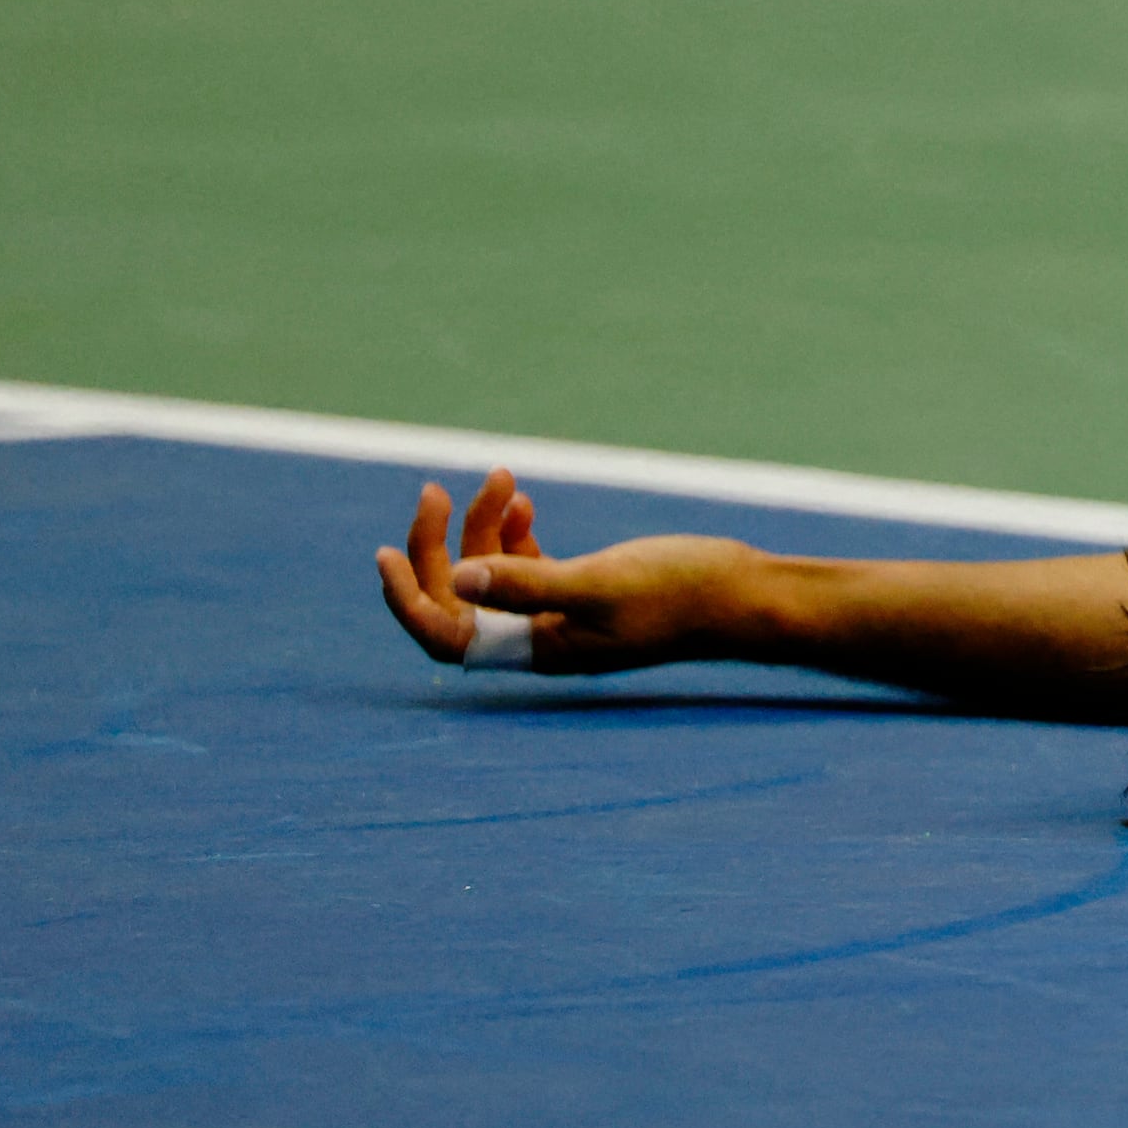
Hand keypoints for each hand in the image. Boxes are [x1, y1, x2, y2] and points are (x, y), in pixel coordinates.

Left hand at [374, 467, 766, 676]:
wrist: (744, 594)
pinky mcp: (580, 590)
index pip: (445, 634)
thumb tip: (462, 578)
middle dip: (438, 544)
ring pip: (489, 572)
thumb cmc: (682, 593)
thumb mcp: (601, 584)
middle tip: (434, 490)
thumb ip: (528, 584)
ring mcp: (557, 613)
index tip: (384, 553)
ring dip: (480, 525)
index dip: (406, 599)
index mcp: (534, 649)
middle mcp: (536, 637)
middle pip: (458, 596)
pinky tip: (522, 501)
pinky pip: (523, 563)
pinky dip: (512, 531)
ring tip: (500, 478)